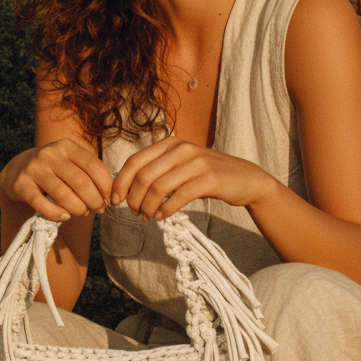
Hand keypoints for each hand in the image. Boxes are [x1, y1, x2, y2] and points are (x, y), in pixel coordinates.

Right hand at [0, 139, 113, 221]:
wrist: (17, 169)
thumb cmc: (54, 169)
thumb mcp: (70, 162)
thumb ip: (90, 173)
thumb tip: (112, 195)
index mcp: (66, 146)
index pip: (93, 165)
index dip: (107, 185)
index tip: (112, 200)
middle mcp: (49, 154)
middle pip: (80, 182)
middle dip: (94, 200)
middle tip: (98, 209)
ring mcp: (34, 169)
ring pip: (63, 194)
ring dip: (78, 208)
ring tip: (83, 213)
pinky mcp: (21, 185)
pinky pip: (41, 204)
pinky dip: (56, 214)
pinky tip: (65, 217)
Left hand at [110, 137, 273, 221]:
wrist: (245, 179)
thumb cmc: (207, 176)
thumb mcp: (181, 166)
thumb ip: (158, 171)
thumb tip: (126, 188)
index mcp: (170, 144)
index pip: (134, 161)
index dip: (120, 182)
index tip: (115, 200)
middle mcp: (181, 149)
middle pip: (143, 176)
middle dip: (133, 198)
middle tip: (134, 213)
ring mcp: (196, 162)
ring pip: (158, 187)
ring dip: (148, 207)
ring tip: (148, 217)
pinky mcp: (208, 178)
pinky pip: (178, 196)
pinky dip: (166, 209)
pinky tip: (162, 216)